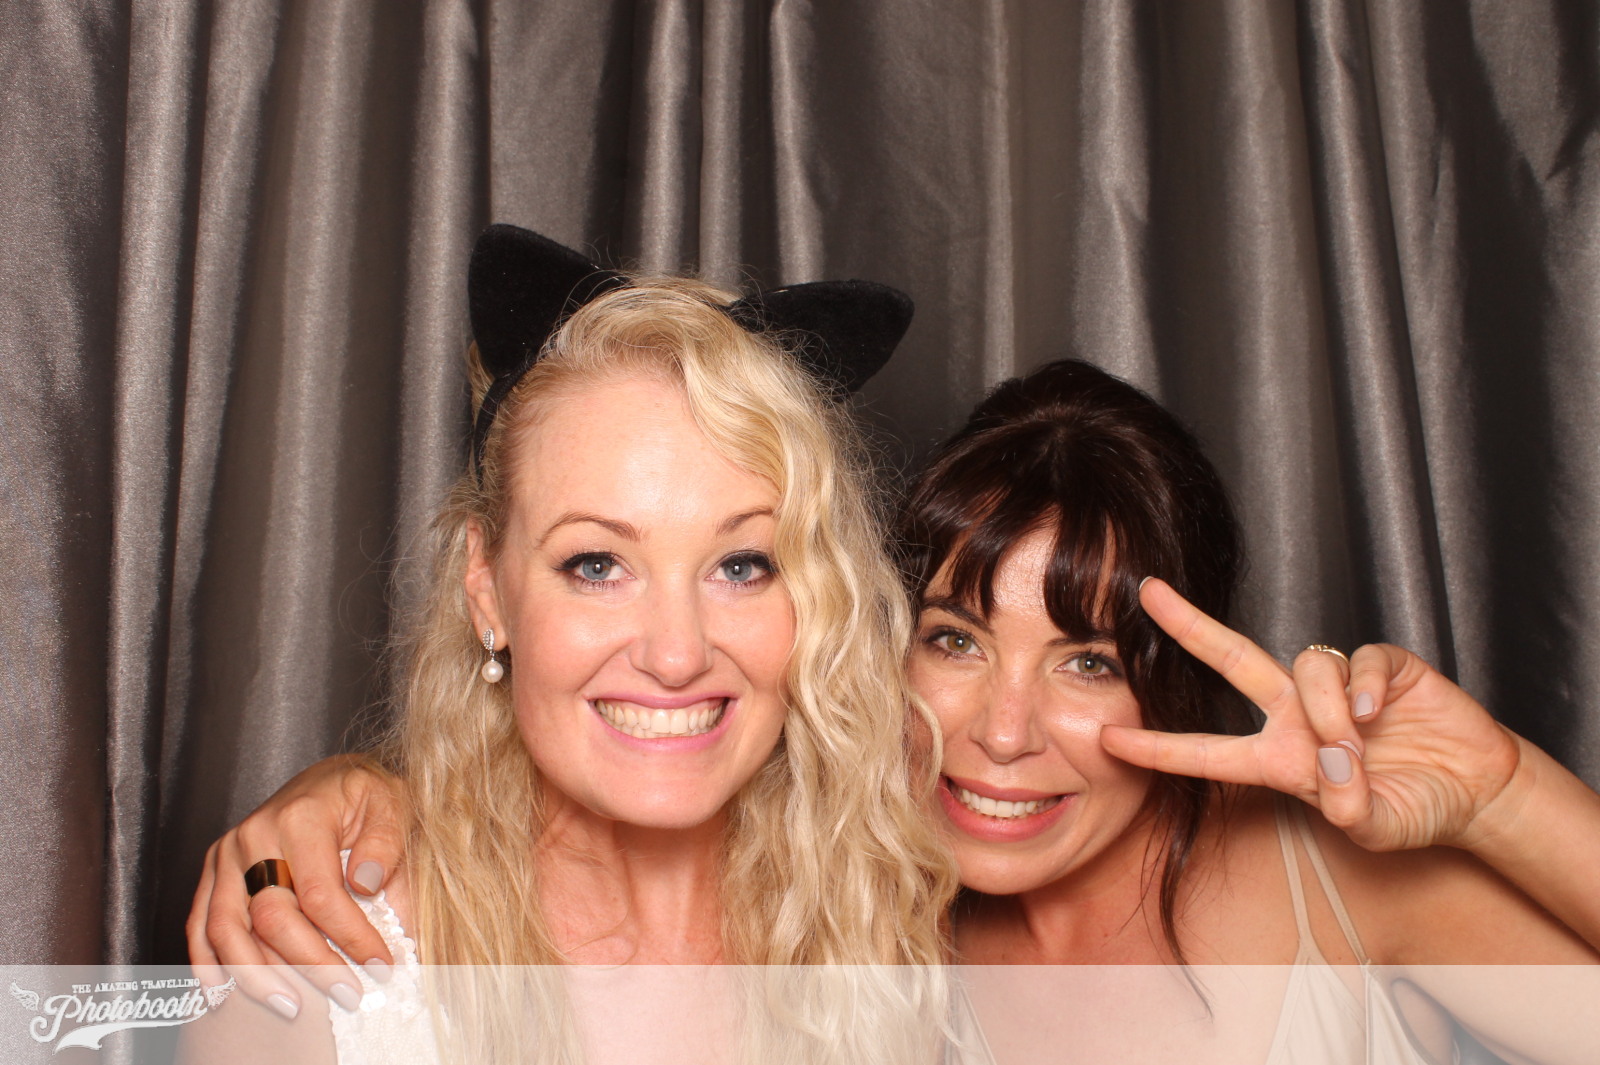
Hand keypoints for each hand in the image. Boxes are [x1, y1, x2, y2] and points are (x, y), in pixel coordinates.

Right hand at [186, 755, 406, 1016]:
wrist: (328, 777)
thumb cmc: (363, 795)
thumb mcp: (391, 803)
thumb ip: (385, 843)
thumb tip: (366, 885)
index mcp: (300, 817)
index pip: (320, 894)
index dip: (350, 936)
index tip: (381, 964)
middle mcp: (253, 835)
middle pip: (271, 918)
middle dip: (312, 965)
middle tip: (349, 994)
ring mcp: (227, 854)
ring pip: (227, 930)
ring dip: (258, 977)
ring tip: (294, 1008)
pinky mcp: (213, 870)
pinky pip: (200, 925)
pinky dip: (208, 963)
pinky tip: (225, 994)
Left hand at [1099, 578, 1521, 853]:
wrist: (1476, 791)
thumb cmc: (1414, 808)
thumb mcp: (1374, 828)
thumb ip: (1349, 808)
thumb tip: (1333, 763)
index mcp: (1279, 758)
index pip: (1206, 751)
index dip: (1157, 748)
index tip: (1106, 741)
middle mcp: (1297, 714)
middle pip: (1232, 658)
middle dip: (1189, 625)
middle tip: (1149, 593)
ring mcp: (1338, 685)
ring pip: (1305, 666)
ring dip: (1327, 708)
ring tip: (1356, 742)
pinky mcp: (1383, 666)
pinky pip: (1357, 660)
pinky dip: (1362, 685)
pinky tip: (1378, 710)